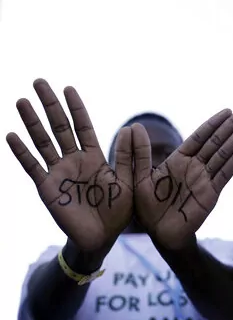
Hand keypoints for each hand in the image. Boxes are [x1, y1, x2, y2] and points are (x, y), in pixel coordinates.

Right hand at [6, 79, 132, 253]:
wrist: (101, 238)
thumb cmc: (118, 212)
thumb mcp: (129, 181)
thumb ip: (130, 157)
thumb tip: (133, 126)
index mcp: (95, 158)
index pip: (82, 126)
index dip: (76, 108)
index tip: (68, 88)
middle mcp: (74, 161)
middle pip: (60, 127)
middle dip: (50, 105)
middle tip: (39, 81)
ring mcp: (59, 172)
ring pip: (43, 141)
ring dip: (32, 121)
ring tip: (22, 100)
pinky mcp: (47, 187)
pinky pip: (32, 166)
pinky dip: (22, 151)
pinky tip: (11, 134)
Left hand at [132, 105, 232, 249]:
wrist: (159, 235)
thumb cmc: (147, 208)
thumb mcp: (138, 178)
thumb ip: (140, 153)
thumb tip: (134, 126)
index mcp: (178, 159)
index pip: (200, 136)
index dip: (214, 122)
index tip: (228, 110)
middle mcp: (195, 166)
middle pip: (218, 140)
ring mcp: (205, 179)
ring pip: (225, 153)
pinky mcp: (211, 193)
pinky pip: (225, 173)